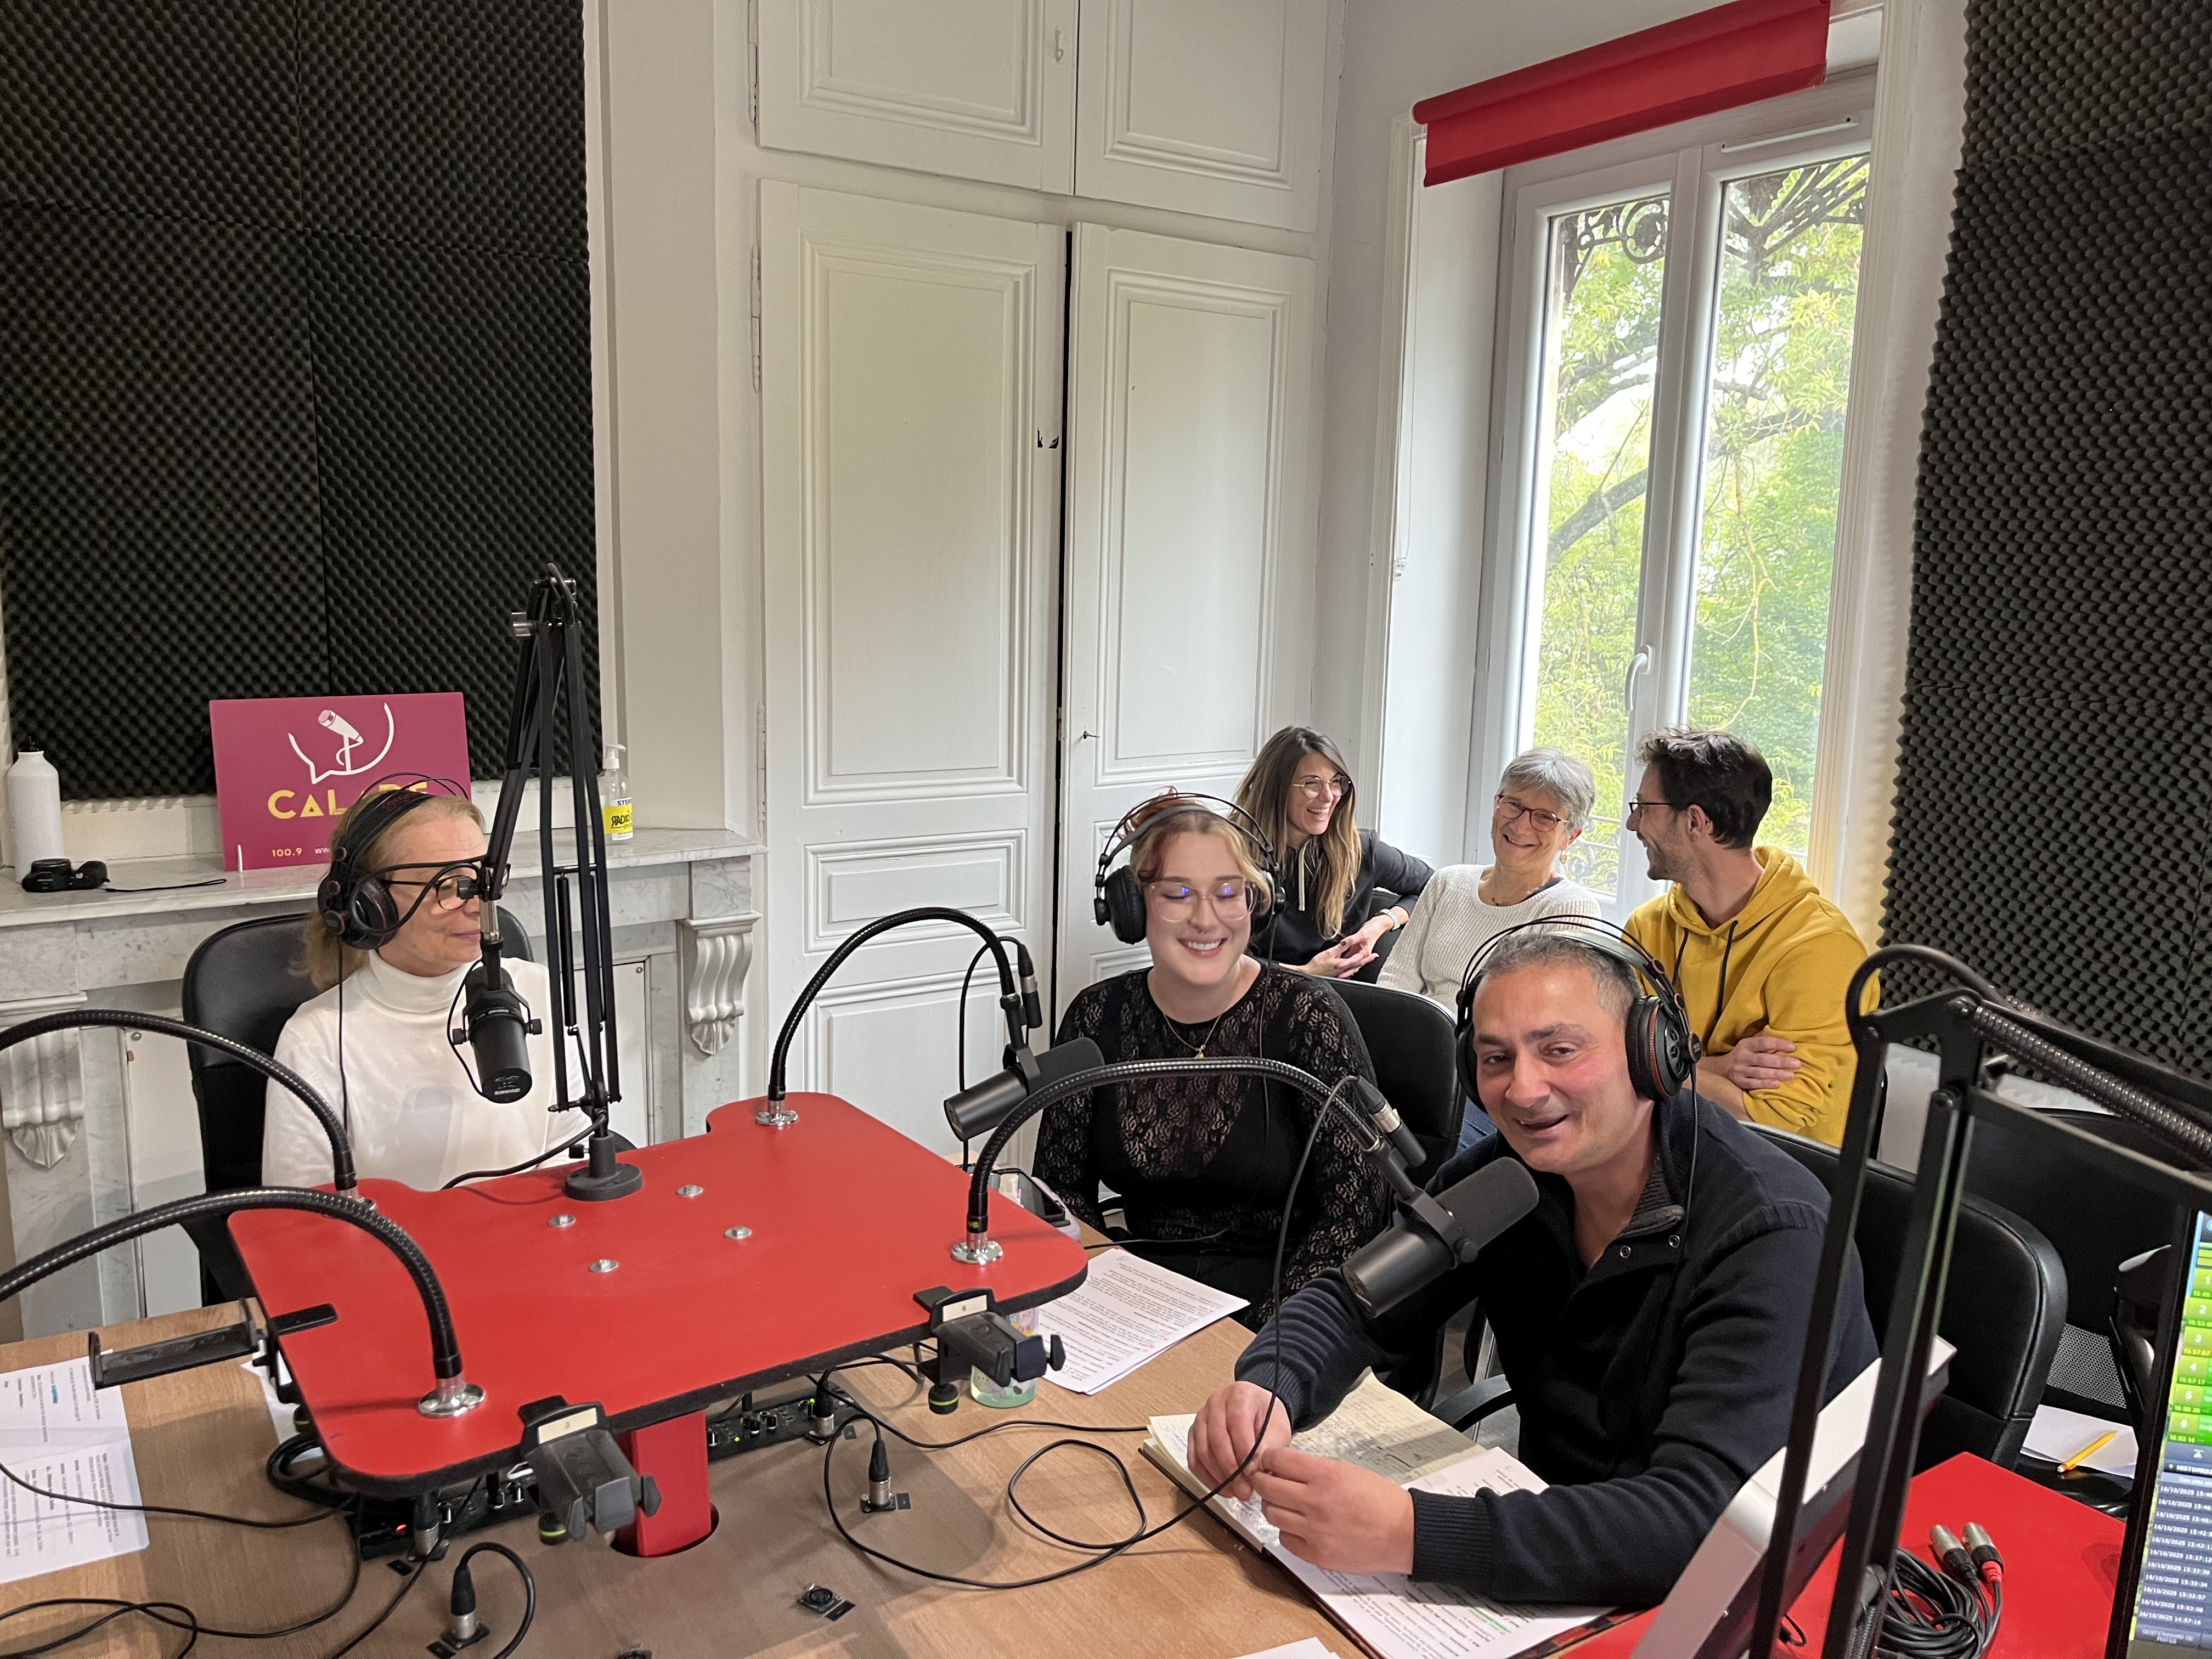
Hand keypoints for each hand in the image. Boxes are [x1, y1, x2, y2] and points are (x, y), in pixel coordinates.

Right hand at [1187, 1380, 1292, 1500]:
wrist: (1258, 1412)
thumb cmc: (1268, 1418)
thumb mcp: (1277, 1429)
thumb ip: (1268, 1447)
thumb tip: (1255, 1468)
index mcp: (1240, 1395)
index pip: (1237, 1421)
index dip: (1244, 1450)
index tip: (1253, 1472)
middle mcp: (1216, 1403)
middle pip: (1217, 1438)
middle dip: (1231, 1469)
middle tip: (1245, 1490)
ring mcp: (1202, 1418)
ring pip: (1203, 1451)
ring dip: (1219, 1476)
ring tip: (1236, 1491)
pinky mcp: (1194, 1434)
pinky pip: (1194, 1459)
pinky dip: (1206, 1477)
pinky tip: (1222, 1487)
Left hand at [1249, 1446, 1415, 1575]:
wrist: (1402, 1533)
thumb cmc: (1380, 1500)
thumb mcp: (1347, 1470)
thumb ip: (1314, 1469)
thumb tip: (1283, 1468)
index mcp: (1326, 1476)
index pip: (1278, 1461)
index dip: (1269, 1459)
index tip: (1268, 1461)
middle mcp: (1316, 1503)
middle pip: (1267, 1488)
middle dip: (1263, 1480)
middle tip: (1267, 1480)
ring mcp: (1314, 1531)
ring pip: (1271, 1514)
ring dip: (1274, 1506)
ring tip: (1285, 1504)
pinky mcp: (1316, 1555)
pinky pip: (1285, 1539)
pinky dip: (1287, 1530)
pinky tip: (1299, 1525)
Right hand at [1302, 927, 1381, 977]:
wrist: (1310, 973)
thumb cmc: (1317, 964)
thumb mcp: (1329, 953)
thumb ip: (1340, 947)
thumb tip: (1347, 942)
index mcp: (1342, 964)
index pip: (1358, 959)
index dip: (1366, 956)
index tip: (1373, 954)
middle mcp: (1343, 970)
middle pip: (1358, 965)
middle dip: (1367, 960)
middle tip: (1374, 957)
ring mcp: (1340, 973)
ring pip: (1354, 969)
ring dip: (1361, 964)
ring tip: (1366, 960)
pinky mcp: (1337, 974)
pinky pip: (1349, 971)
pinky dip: (1353, 968)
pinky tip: (1354, 967)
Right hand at [1708, 1032, 1799, 1091]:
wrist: (1721, 1068)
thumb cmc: (1742, 1054)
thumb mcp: (1749, 1043)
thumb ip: (1762, 1039)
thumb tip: (1782, 1031)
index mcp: (1746, 1045)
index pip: (1763, 1042)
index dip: (1778, 1044)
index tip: (1793, 1047)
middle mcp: (1742, 1057)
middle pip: (1763, 1059)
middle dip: (1781, 1061)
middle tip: (1797, 1063)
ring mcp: (1740, 1070)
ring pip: (1760, 1072)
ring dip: (1776, 1073)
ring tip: (1791, 1074)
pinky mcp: (1739, 1082)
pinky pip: (1753, 1083)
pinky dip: (1764, 1084)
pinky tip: (1776, 1084)